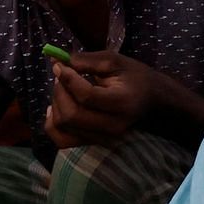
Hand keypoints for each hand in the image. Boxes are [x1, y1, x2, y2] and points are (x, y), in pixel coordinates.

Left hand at [44, 49, 160, 150]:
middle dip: (59, 92)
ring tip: (63, 89)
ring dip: (56, 104)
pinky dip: (53, 124)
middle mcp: (113, 126)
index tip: (59, 65)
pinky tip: (56, 107)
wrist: (150, 98)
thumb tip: (57, 62)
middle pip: (71, 115)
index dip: (68, 79)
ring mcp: (103, 138)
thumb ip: (86, 60)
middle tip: (60, 76)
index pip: (87, 97)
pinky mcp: (94, 143)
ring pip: (64, 126)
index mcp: (122, 103)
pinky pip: (63, 140)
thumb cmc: (132, 76)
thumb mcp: (114, 60)